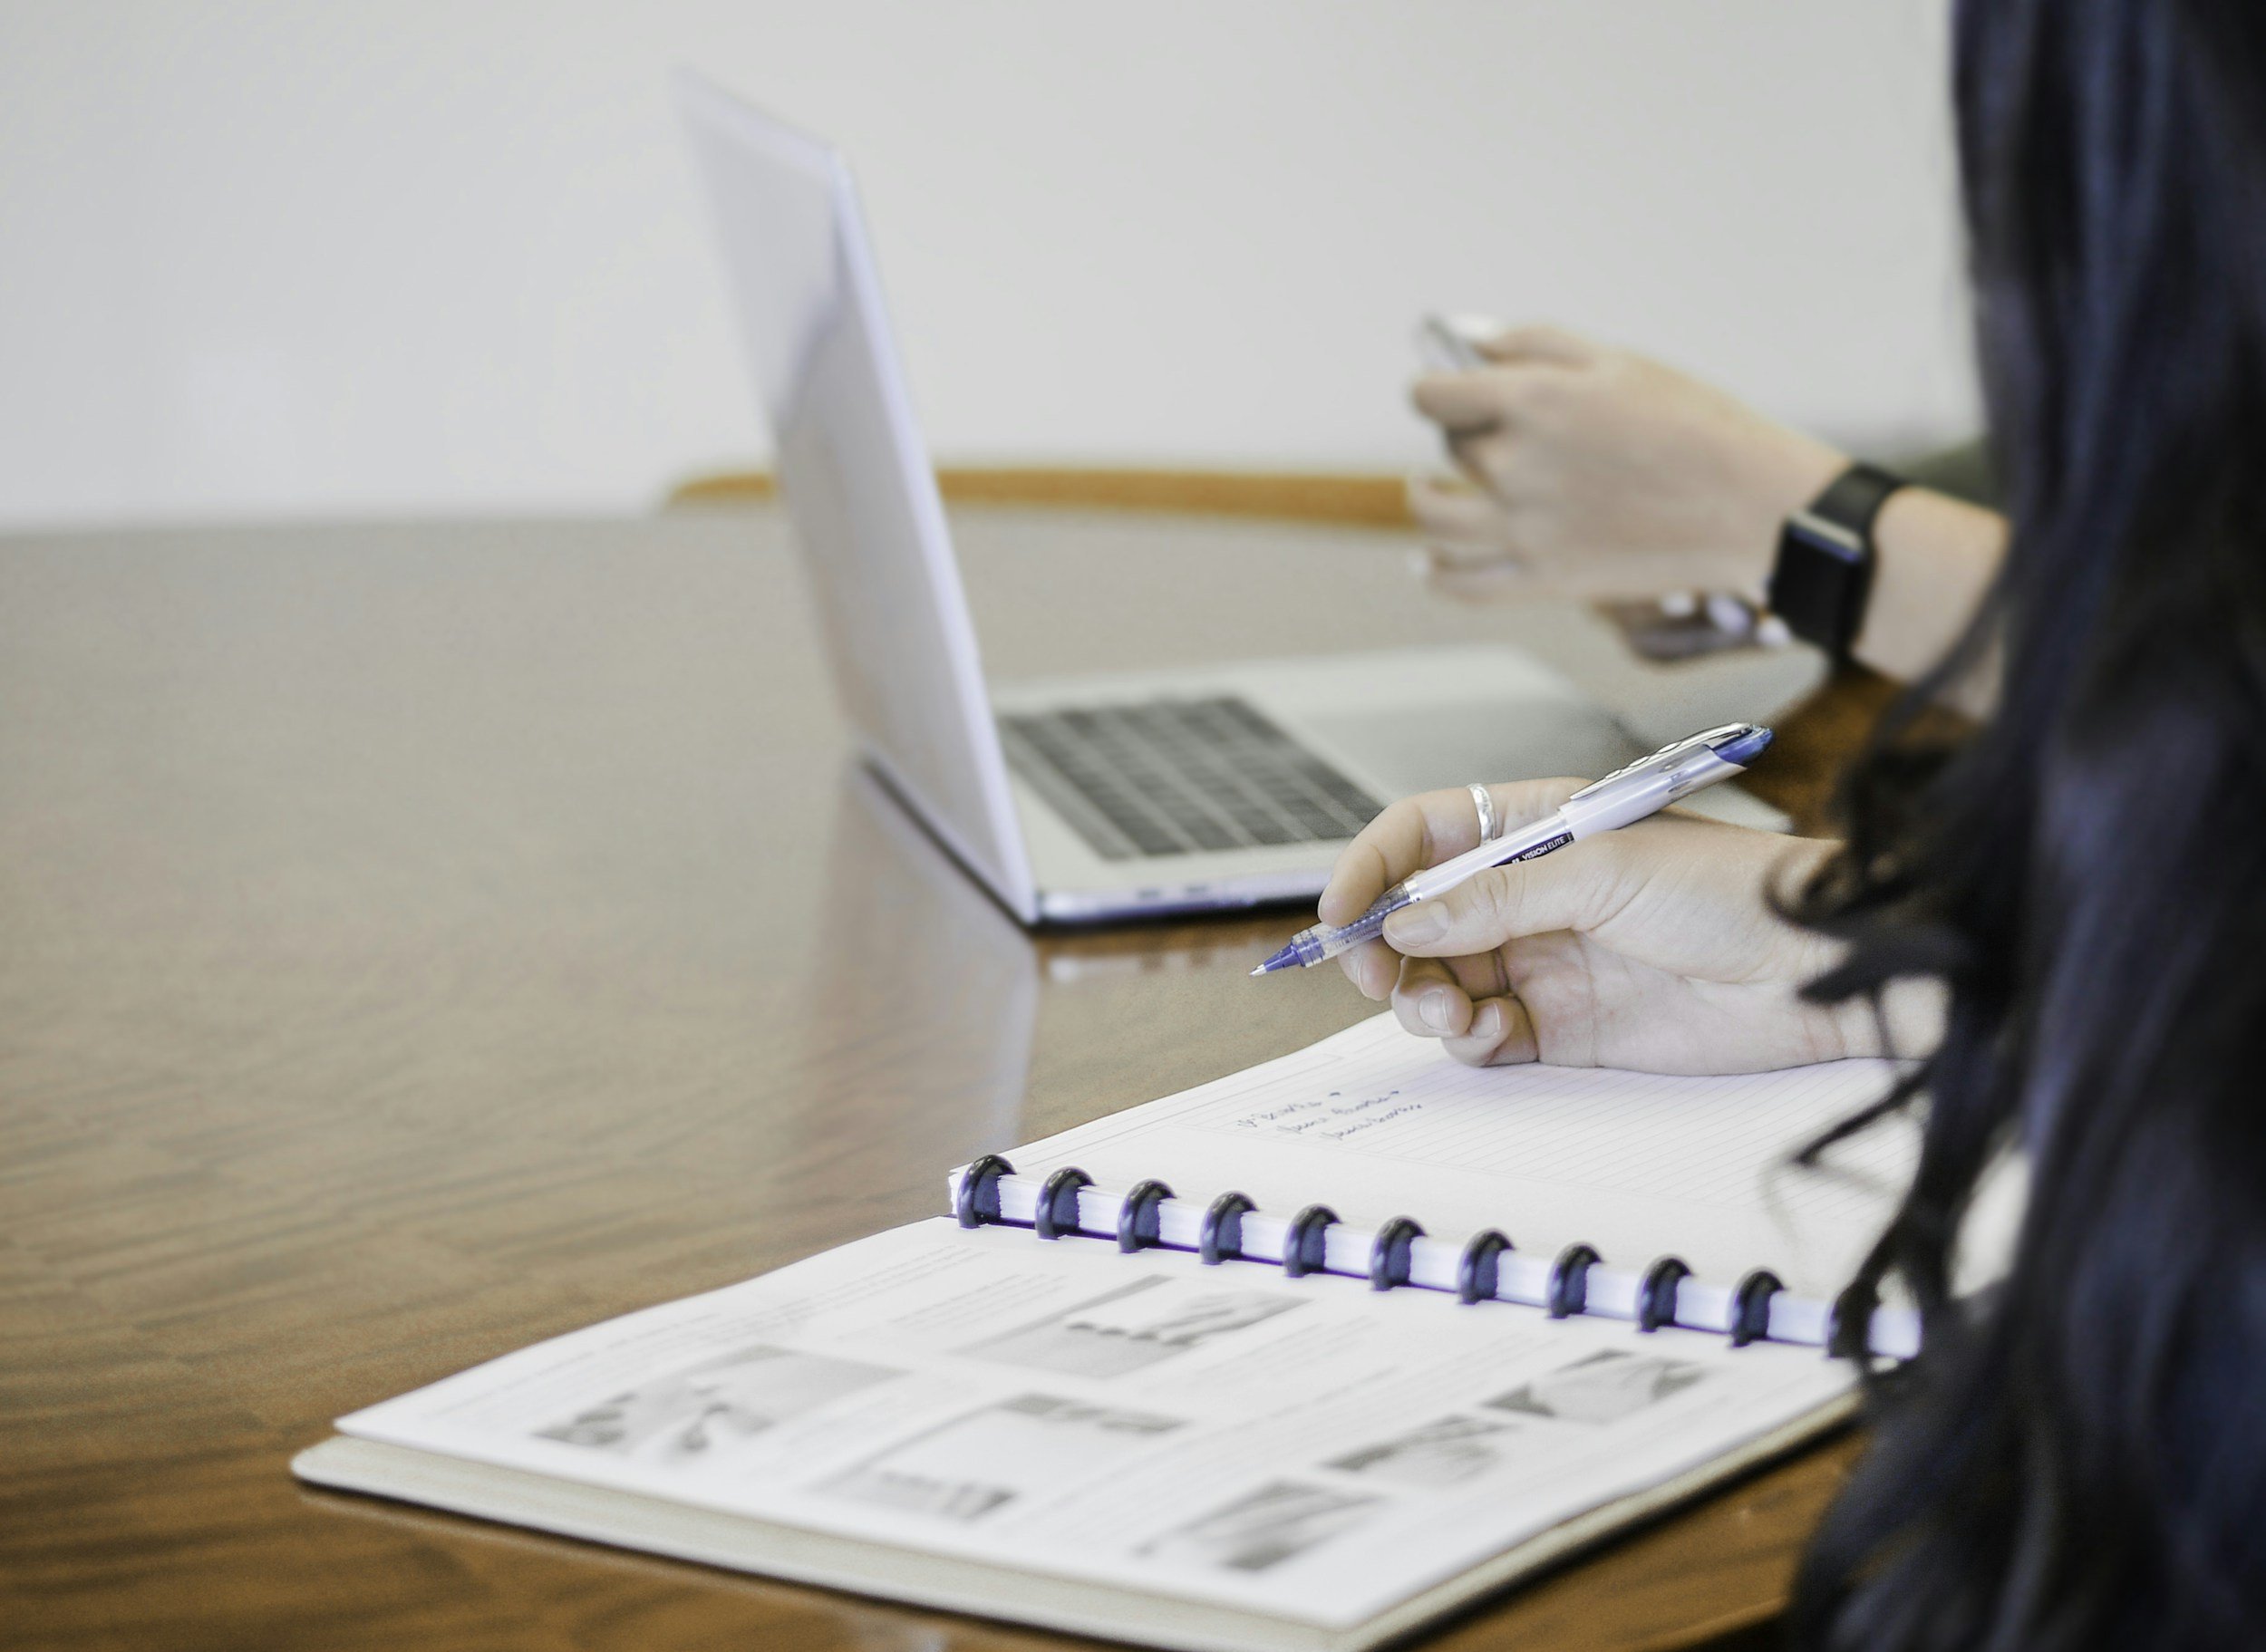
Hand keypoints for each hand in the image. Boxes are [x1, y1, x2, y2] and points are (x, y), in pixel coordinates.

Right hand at [1322, 778, 1876, 1073]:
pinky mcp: (1564, 1028)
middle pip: (1417, 918)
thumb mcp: (1602, 871)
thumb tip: (1405, 922)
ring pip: (1440, 982)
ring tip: (1447, 1010)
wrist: (1816, 972)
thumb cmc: (1734, 890)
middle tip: (1377, 977)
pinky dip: (1467, 1039)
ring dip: (1422, 999)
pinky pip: (1483, 1036)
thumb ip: (1495, 900)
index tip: (1338, 912)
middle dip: (1384, 948)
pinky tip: (1487, 1034)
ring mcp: (1543, 961)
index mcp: (1534, 829)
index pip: (1423, 836)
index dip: (1372, 868)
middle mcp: (1529, 895)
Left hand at [1406, 324, 1846, 600]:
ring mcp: (1525, 529)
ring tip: (1430, 489)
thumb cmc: (1693, 422)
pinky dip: (1436, 573)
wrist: (1752, 505)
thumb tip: (1464, 341)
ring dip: (1425, 499)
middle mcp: (1516, 465)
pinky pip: (1462, 584)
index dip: (1435, 387)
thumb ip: (1531, 344)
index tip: (1445, 389)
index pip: (1433, 395)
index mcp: (1532, 401)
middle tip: (1500, 433)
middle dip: (1467, 433)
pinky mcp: (1543, 579)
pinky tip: (1430, 559)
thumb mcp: (1616, 361)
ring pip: (1435, 518)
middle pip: (1452, 446)